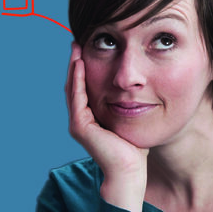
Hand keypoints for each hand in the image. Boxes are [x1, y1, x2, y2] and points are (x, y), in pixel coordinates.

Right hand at [65, 42, 148, 211]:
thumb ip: (129, 104)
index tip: (88, 47)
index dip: (84, 68)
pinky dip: (78, 79)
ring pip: (72, 88)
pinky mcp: (80, 127)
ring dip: (73, 66)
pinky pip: (77, 97)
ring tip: (76, 46)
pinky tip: (79, 63)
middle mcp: (81, 120)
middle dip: (75, 62)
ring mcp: (78, 123)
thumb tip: (139, 90)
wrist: (130, 171)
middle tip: (77, 40)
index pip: (84, 87)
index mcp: (90, 118)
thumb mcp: (132, 119)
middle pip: (75, 84)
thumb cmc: (135, 149)